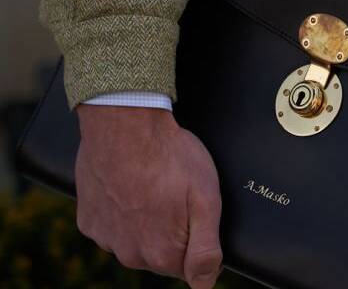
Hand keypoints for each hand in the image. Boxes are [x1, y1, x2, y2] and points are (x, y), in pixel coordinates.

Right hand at [75, 105, 222, 287]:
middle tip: (177, 193)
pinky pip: (114, 225)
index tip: (196, 211)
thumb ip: (206, 250)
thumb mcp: (206, 200)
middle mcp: (130, 255)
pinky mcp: (89, 220)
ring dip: (148, 220)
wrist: (124, 126)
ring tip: (155, 186)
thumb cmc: (170, 158)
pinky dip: (123, 210)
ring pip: (137, 240)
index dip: (198, 238)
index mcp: (162, 255)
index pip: (188, 266)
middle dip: (173, 230)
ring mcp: (106, 238)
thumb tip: (205, 284)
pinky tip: (132, 185)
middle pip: (162, 254)